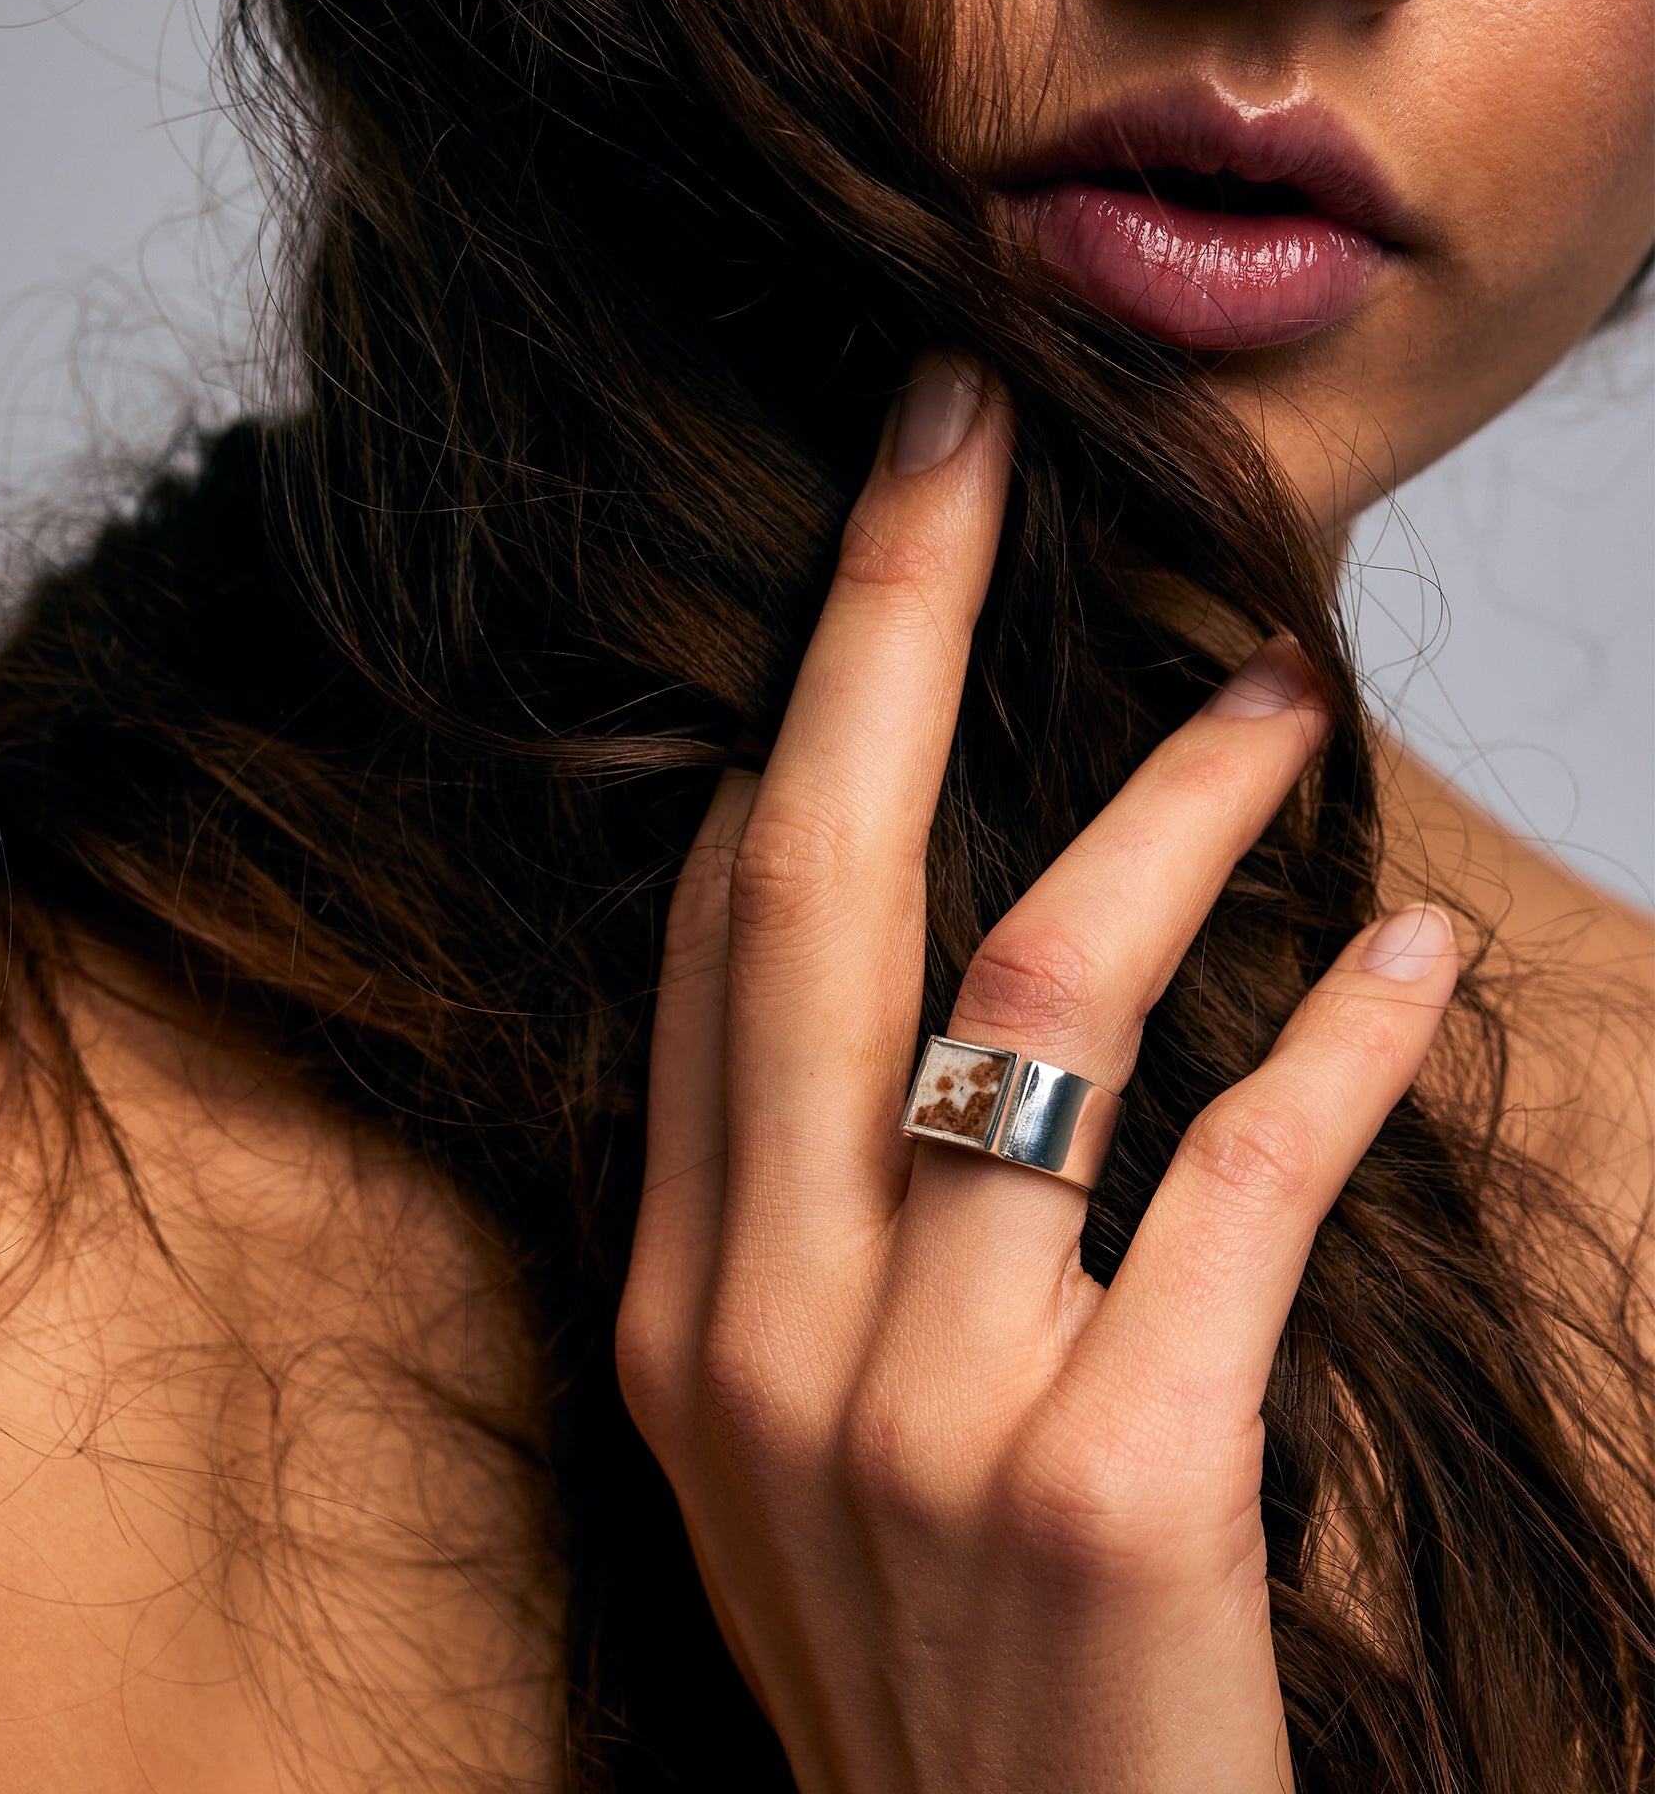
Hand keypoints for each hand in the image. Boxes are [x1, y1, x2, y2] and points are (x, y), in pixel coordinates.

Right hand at [615, 353, 1457, 1792]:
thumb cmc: (943, 1679)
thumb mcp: (807, 1455)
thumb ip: (822, 1229)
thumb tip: (903, 989)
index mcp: (688, 1312)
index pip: (719, 942)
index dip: (794, 721)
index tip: (874, 558)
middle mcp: (768, 1333)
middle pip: (815, 891)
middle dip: (882, 623)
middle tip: (964, 431)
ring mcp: (926, 1411)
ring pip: (1033, 998)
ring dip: (1168, 813)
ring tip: (1276, 702)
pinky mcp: (1116, 1486)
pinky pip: (1238, 1184)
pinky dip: (1345, 1047)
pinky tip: (1413, 957)